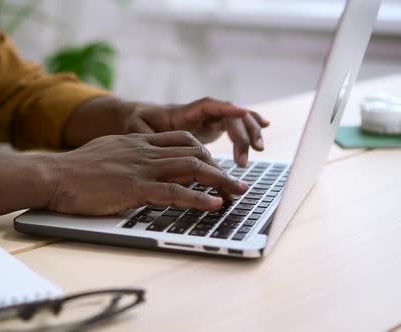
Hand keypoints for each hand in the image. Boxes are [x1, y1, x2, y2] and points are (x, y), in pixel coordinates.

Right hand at [46, 131, 247, 215]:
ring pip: (190, 168)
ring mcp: (141, 168)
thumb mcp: (105, 153)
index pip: (180, 139)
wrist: (53, 175)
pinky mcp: (135, 188)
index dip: (202, 151)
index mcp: (137, 141)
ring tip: (238, 193)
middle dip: (220, 167)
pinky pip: (174, 192)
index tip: (214, 163)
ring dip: (219, 181)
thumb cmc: (74, 169)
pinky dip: (198, 199)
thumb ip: (126, 156)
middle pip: (193, 152)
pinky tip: (213, 205)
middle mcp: (144, 150)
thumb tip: (136, 166)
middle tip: (237, 182)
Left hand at [124, 97, 269, 165]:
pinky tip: (266, 129)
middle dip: (241, 133)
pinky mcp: (212, 128)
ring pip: (236, 120)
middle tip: (245, 157)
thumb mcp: (134, 126)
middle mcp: (200, 113)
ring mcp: (208, 119)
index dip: (226, 108)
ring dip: (249, 133)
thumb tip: (142, 137)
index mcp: (183, 111)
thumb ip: (139, 131)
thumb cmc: (136, 122)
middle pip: (228, 116)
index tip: (243, 112)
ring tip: (258, 151)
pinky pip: (236, 125)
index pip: (208, 105)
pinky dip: (250, 126)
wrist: (139, 118)